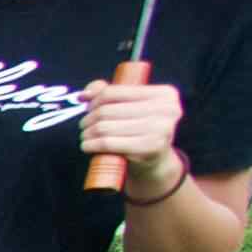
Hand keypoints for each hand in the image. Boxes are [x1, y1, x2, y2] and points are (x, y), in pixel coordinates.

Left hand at [87, 71, 189, 188]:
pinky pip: (107, 143)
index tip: (87, 107)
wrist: (155, 159)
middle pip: (107, 110)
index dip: (94, 100)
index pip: (114, 92)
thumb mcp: (131, 105)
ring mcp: (161, 129)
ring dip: (87, 132)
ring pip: (104, 127)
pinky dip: (91, 144)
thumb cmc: (140, 127)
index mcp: (165, 94)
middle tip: (84, 125)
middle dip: (89, 118)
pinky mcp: (149, 148)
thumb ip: (108, 93)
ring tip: (85, 135)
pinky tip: (87, 146)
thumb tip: (86, 93)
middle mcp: (167, 110)